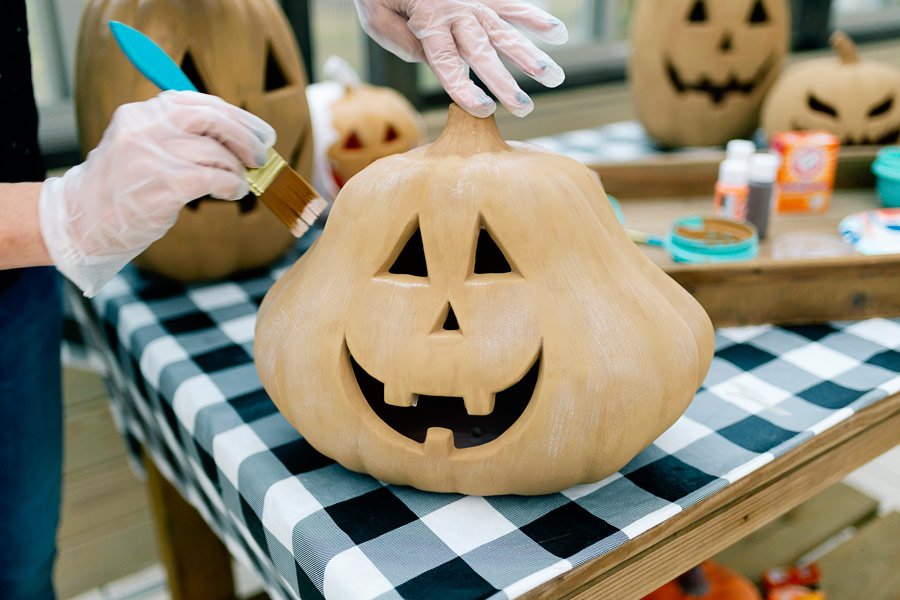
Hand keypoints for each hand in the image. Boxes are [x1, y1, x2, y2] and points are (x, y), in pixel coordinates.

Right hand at [39, 90, 274, 296]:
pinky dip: (232, 185)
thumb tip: (237, 138)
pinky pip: (214, 178)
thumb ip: (179, 135)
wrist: (82, 220)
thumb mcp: (142, 146)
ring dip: (237, 170)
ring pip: (216, 153)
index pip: (199, 102)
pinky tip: (234, 192)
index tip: (260, 132)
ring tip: (241, 182)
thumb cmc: (122, 188)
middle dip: (245, 138)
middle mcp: (145, 127)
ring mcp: (153, 155)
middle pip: (213, 119)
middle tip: (262, 156)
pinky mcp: (164, 184)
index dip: (237, 117)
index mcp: (142, 113)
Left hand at [354, 0, 567, 117]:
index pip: (447, 61)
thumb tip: (434, 62)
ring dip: (529, 55)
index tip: (484, 110)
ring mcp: (471, 2)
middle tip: (524, 108)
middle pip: (482, 52)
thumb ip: (402, 42)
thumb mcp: (376, 17)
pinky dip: (534, 17)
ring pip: (503, 32)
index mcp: (428, 20)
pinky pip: (509, 5)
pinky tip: (557, 33)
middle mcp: (455, 11)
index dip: (465, 87)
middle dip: (504, 82)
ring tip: (553, 77)